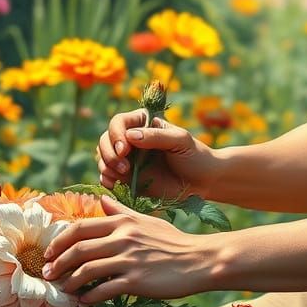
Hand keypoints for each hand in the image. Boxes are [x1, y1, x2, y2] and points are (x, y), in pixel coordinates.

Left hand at [42, 196, 216, 302]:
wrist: (199, 260)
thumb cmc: (173, 240)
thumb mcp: (146, 220)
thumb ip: (121, 210)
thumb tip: (101, 199)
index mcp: (123, 222)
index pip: (80, 228)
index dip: (59, 241)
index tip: (49, 252)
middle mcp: (123, 238)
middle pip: (78, 249)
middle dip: (58, 263)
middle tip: (48, 274)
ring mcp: (129, 260)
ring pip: (87, 271)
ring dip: (70, 282)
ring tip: (63, 290)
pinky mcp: (137, 280)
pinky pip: (104, 290)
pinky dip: (90, 297)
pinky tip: (85, 302)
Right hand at [96, 109, 216, 200]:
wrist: (204, 182)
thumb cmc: (195, 156)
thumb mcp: (180, 141)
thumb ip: (156, 136)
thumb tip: (130, 136)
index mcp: (144, 124)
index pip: (119, 122)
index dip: (116, 135)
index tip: (125, 149)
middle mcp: (132, 140)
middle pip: (105, 139)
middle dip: (108, 152)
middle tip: (123, 167)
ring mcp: (129, 160)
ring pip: (103, 158)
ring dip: (106, 165)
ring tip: (123, 175)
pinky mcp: (128, 179)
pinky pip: (108, 177)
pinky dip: (107, 179)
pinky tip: (117, 184)